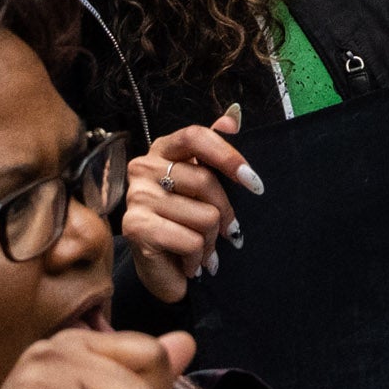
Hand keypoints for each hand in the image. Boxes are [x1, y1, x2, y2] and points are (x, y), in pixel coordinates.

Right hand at [125, 111, 257, 301]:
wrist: (161, 272)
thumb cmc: (185, 224)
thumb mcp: (203, 187)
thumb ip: (214, 151)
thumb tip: (233, 116)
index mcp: (162, 150)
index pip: (195, 137)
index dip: (227, 155)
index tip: (253, 182)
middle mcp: (143, 167)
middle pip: (205, 180)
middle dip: (225, 214)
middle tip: (228, 234)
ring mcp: (137, 197)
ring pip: (203, 216)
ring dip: (211, 242)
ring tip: (202, 251)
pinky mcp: (135, 227)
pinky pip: (190, 241)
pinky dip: (198, 258)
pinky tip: (191, 264)